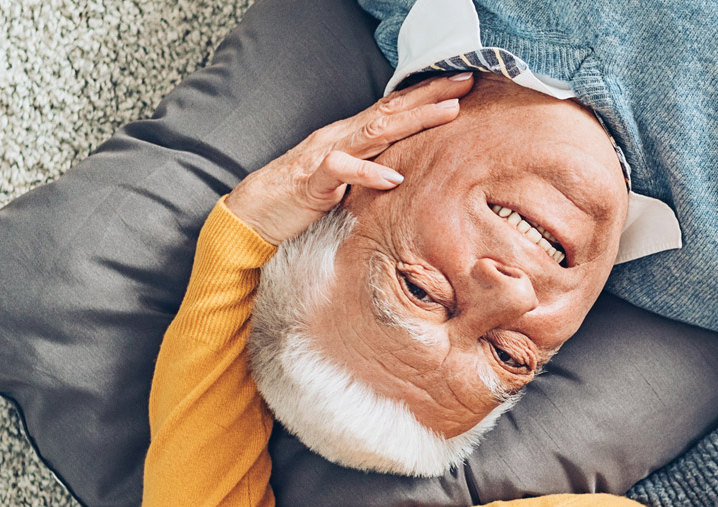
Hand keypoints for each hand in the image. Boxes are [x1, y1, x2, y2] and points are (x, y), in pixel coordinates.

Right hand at [224, 73, 473, 244]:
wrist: (252, 214)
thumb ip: (371, 168)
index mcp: (349, 137)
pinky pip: (340, 170)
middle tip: (465, 81)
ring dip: (414, 120)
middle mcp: (340, 138)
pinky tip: (395, 176)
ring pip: (375, 131)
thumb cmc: (300, 198)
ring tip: (449, 111)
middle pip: (391, 110)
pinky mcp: (311, 182)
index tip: (459, 85)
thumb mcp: (345, 180)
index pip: (392, 109)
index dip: (425, 96)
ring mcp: (325, 156)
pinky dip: (368, 172)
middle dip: (430, 95)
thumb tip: (406, 169)